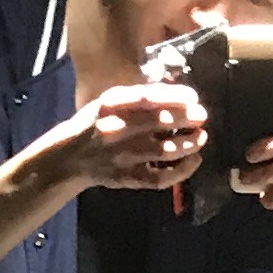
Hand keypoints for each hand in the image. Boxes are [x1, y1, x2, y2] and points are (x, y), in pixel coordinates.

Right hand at [69, 79, 207, 193]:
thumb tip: (176, 94)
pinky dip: (182, 171)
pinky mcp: (128, 178)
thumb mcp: (109, 102)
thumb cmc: (96, 123)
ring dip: (188, 143)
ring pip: (164, 151)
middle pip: (159, 122)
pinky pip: (160, 178)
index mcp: (111, 106)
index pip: (148, 98)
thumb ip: (137, 98)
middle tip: (202, 115)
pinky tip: (194, 160)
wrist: (70, 157)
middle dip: (186, 118)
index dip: (174, 97)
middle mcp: (117, 130)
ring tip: (201, 137)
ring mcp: (123, 157)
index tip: (193, 96)